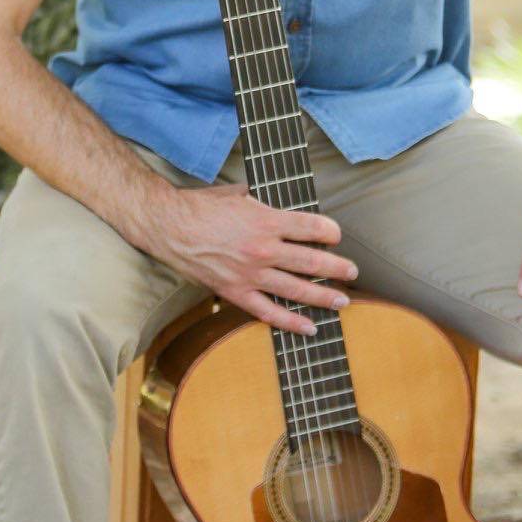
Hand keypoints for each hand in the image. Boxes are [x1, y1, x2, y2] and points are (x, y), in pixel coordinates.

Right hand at [152, 182, 356, 336]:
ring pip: (297, 289)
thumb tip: (287, 206)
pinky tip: (310, 327)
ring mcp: (251, 274)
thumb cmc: (203, 206)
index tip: (337, 236)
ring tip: (342, 300)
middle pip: (312, 261)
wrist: (170, 227)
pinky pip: (268, 312)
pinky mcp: (236, 292)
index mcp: (267, 220)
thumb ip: (267, 201)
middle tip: (352, 272)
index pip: (311, 227)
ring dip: (323, 296)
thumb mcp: (240, 193)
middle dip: (337, 268)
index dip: (330, 232)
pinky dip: (291, 322)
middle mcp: (264, 249)